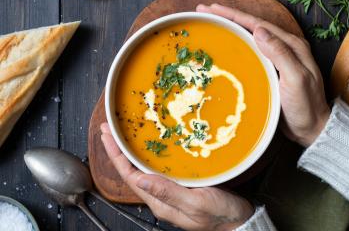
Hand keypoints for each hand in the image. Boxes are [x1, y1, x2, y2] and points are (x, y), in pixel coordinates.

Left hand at [100, 123, 253, 230]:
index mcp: (161, 202)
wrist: (239, 220)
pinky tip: (151, 145)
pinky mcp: (181, 185)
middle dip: (118, 150)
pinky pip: (158, 168)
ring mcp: (170, 191)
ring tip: (123, 134)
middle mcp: (161, 196)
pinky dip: (150, 154)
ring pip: (143, 169)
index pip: (130, 177)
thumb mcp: (196, 203)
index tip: (107, 136)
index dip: (116, 156)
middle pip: (132, 171)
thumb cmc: (221, 215)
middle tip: (110, 129)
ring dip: (131, 151)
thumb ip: (168, 192)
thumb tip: (139, 180)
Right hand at [196, 4, 330, 146]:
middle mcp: (284, 47)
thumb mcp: (296, 79)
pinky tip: (225, 44)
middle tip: (205, 10)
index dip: (234, 15)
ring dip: (231, 27)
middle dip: (229, 16)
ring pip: (250, 36)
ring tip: (212, 21)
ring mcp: (276, 58)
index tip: (213, 9)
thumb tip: (258, 30)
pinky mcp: (270, 69)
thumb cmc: (305, 106)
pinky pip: (250, 51)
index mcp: (291, 45)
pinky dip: (236, 43)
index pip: (258, 24)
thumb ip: (280, 54)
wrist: (312, 128)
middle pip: (252, 26)